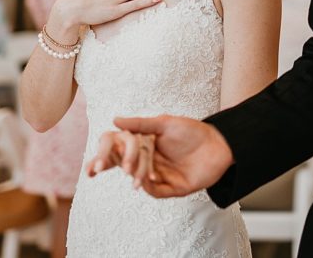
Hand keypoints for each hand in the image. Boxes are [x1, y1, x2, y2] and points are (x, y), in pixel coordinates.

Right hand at [88, 115, 233, 197]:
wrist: (220, 144)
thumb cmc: (192, 131)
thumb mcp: (165, 123)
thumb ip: (141, 124)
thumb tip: (114, 120)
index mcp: (145, 145)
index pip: (121, 151)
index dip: (106, 156)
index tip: (92, 161)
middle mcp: (150, 162)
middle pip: (128, 166)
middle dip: (115, 167)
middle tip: (101, 167)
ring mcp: (161, 176)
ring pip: (141, 180)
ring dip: (136, 176)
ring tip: (131, 172)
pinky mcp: (173, 188)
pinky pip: (157, 191)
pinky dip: (150, 187)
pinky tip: (147, 180)